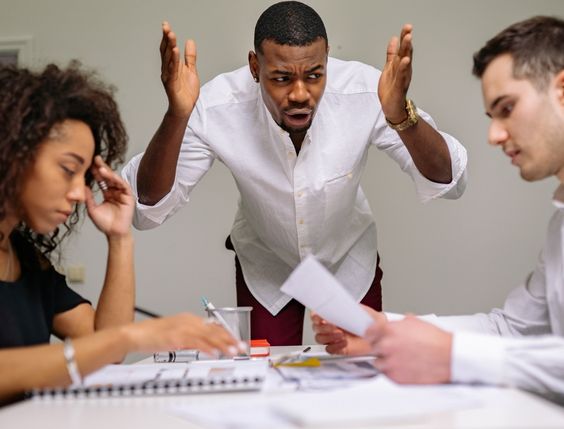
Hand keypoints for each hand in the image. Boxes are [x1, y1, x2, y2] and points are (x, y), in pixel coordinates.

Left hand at [85, 156, 133, 237]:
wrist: (114, 233)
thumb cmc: (105, 223)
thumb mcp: (92, 209)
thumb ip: (88, 198)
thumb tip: (82, 186)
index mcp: (108, 194)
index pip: (102, 180)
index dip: (96, 172)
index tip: (89, 163)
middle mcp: (115, 192)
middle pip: (109, 177)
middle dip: (102, 167)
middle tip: (95, 158)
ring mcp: (122, 194)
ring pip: (115, 179)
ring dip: (108, 173)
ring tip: (100, 167)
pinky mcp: (129, 197)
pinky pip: (123, 185)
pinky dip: (116, 179)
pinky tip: (109, 175)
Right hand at [124, 313, 243, 356]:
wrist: (136, 334)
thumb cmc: (153, 335)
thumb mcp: (176, 333)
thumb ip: (190, 337)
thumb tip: (204, 344)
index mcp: (189, 319)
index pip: (213, 326)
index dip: (226, 334)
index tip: (236, 341)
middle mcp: (189, 321)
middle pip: (214, 330)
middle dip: (230, 339)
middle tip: (241, 346)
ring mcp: (183, 328)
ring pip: (208, 336)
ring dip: (223, 344)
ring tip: (233, 351)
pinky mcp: (177, 337)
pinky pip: (196, 342)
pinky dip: (207, 347)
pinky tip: (215, 353)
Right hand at [160, 21, 199, 117]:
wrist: (185, 108)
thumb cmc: (186, 92)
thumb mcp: (191, 70)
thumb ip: (190, 57)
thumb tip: (190, 41)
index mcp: (172, 66)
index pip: (168, 49)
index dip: (167, 37)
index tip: (166, 25)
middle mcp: (168, 70)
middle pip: (166, 51)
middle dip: (166, 38)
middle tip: (166, 26)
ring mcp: (169, 77)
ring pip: (168, 59)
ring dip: (169, 46)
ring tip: (171, 35)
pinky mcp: (171, 84)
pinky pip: (172, 70)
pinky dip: (173, 60)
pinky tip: (174, 51)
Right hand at [311, 305, 385, 354]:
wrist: (381, 335)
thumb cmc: (372, 321)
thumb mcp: (363, 310)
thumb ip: (352, 308)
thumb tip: (342, 305)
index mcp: (334, 314)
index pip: (317, 314)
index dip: (315, 316)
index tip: (320, 316)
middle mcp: (332, 326)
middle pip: (316, 327)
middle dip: (323, 327)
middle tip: (333, 326)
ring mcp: (334, 338)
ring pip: (320, 338)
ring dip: (328, 336)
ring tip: (341, 335)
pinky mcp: (339, 348)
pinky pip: (329, 349)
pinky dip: (334, 346)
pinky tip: (343, 343)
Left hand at [369, 315, 452, 383]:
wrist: (449, 357)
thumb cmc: (436, 340)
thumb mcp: (414, 322)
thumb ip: (397, 323)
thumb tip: (391, 324)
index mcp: (389, 330)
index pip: (367, 332)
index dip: (372, 335)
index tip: (373, 337)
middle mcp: (387, 346)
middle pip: (372, 348)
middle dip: (380, 348)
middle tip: (392, 349)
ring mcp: (390, 363)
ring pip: (378, 363)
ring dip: (386, 361)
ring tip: (401, 359)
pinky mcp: (396, 378)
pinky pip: (387, 375)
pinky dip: (393, 372)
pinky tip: (405, 367)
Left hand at [378, 24, 413, 122]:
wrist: (392, 108)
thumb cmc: (391, 89)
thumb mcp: (389, 68)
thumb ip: (391, 54)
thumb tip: (393, 39)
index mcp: (400, 66)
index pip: (403, 50)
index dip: (404, 38)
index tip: (407, 27)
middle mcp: (404, 71)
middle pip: (405, 53)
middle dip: (407, 41)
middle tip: (408, 29)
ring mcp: (402, 79)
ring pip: (405, 62)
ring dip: (406, 51)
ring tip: (408, 39)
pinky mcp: (399, 88)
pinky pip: (401, 77)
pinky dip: (403, 68)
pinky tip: (405, 60)